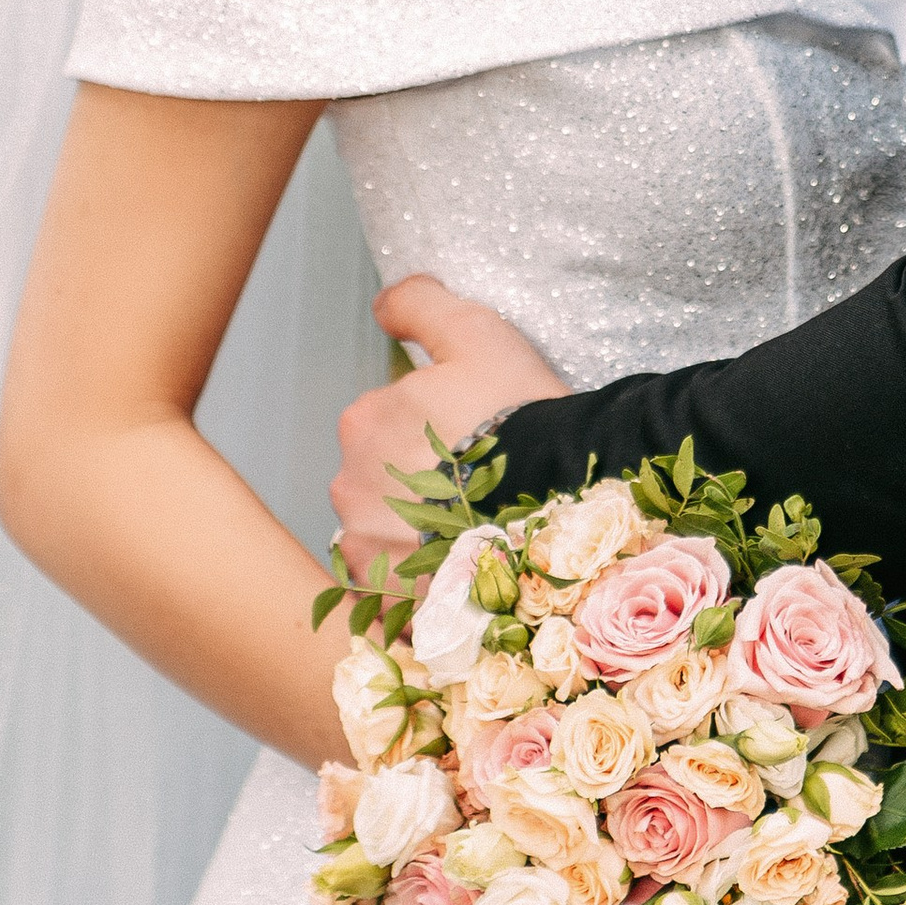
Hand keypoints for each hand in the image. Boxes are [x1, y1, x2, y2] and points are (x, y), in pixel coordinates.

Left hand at [330, 277, 569, 578]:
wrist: (557, 504)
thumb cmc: (521, 414)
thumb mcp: (476, 335)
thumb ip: (419, 305)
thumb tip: (383, 305)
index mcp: (363, 422)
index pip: (388, 422)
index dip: (436, 428)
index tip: (477, 438)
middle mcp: (348, 486)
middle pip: (383, 479)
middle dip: (423, 482)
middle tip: (482, 485)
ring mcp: (366, 549)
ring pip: (389, 534)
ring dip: (422, 533)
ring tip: (480, 530)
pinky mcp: (390, 599)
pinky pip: (399, 586)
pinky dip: (424, 578)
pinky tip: (467, 567)